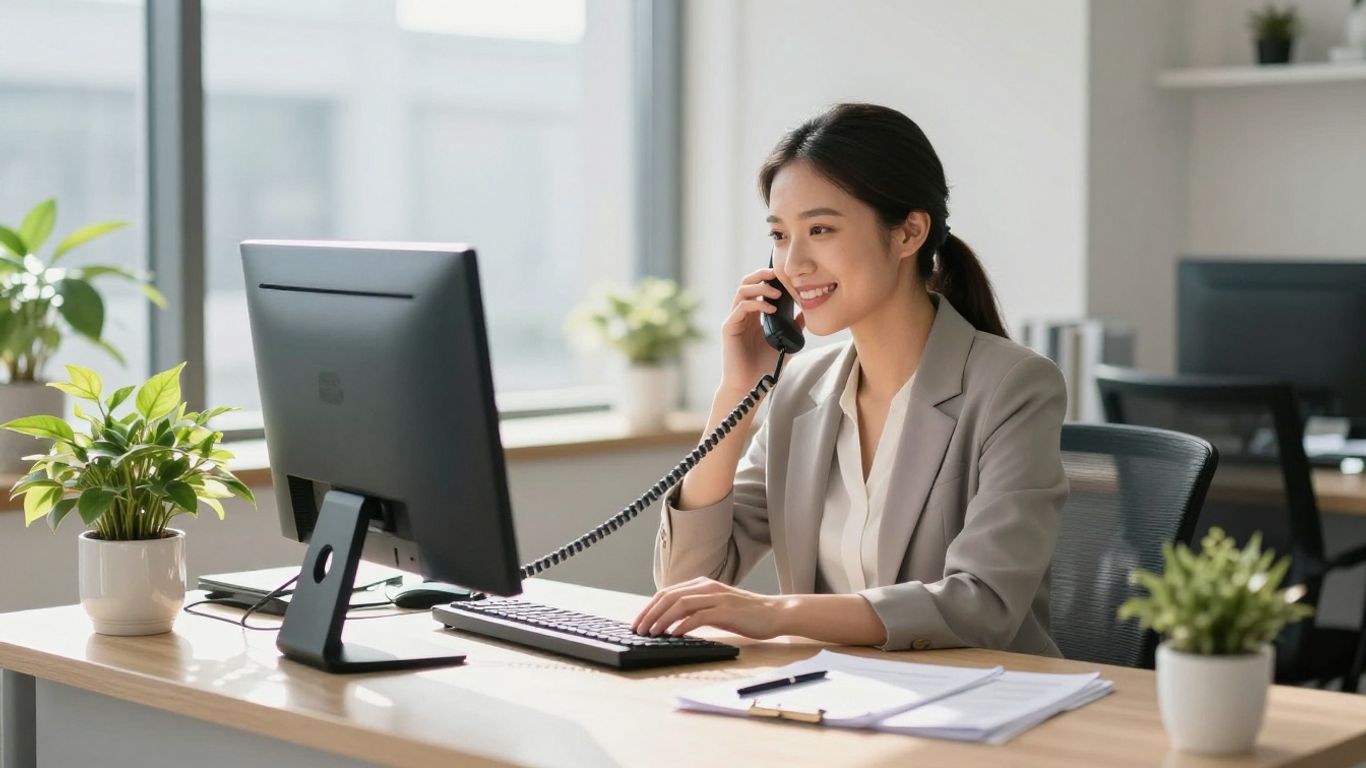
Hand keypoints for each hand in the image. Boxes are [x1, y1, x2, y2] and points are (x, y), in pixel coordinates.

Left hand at [631, 577, 788, 639]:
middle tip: (638, 629)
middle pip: (669, 596)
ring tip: (651, 632)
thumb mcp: (716, 609)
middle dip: (649, 613)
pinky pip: (698, 616)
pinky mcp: (726, 611)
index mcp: (702, 584)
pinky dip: (682, 625)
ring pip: (680, 604)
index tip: (638, 622)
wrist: (774, 613)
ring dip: (662, 619)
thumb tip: (671, 623)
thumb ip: (696, 611)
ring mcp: (716, 597)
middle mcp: (707, 587)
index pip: (667, 592)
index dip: (649, 607)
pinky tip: (673, 634)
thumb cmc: (745, 614)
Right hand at [720, 267, 805, 392]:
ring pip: (742, 290)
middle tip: (778, 273)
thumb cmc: (765, 367)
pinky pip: (741, 307)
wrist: (751, 386)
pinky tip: (771, 309)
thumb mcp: (786, 341)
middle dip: (762, 274)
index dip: (769, 277)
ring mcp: (734, 320)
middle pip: (747, 283)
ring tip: (777, 293)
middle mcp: (742, 314)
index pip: (758, 287)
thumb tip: (808, 312)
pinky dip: (757, 303)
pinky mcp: (729, 328)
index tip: (785, 275)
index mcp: (754, 315)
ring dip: (760, 287)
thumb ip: (794, 326)